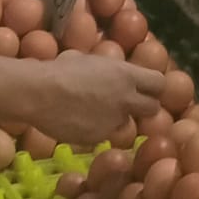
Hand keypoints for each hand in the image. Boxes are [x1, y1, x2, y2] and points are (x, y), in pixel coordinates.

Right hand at [35, 51, 164, 145]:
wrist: (39, 93)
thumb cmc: (61, 69)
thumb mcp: (91, 60)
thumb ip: (109, 70)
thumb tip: (113, 71)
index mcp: (126, 75)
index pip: (159, 83)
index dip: (153, 87)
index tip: (145, 88)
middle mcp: (126, 99)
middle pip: (153, 108)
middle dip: (144, 107)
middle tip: (129, 106)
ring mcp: (113, 121)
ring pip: (126, 124)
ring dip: (117, 120)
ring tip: (96, 113)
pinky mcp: (98, 138)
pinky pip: (103, 134)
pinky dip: (96, 130)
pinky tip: (79, 122)